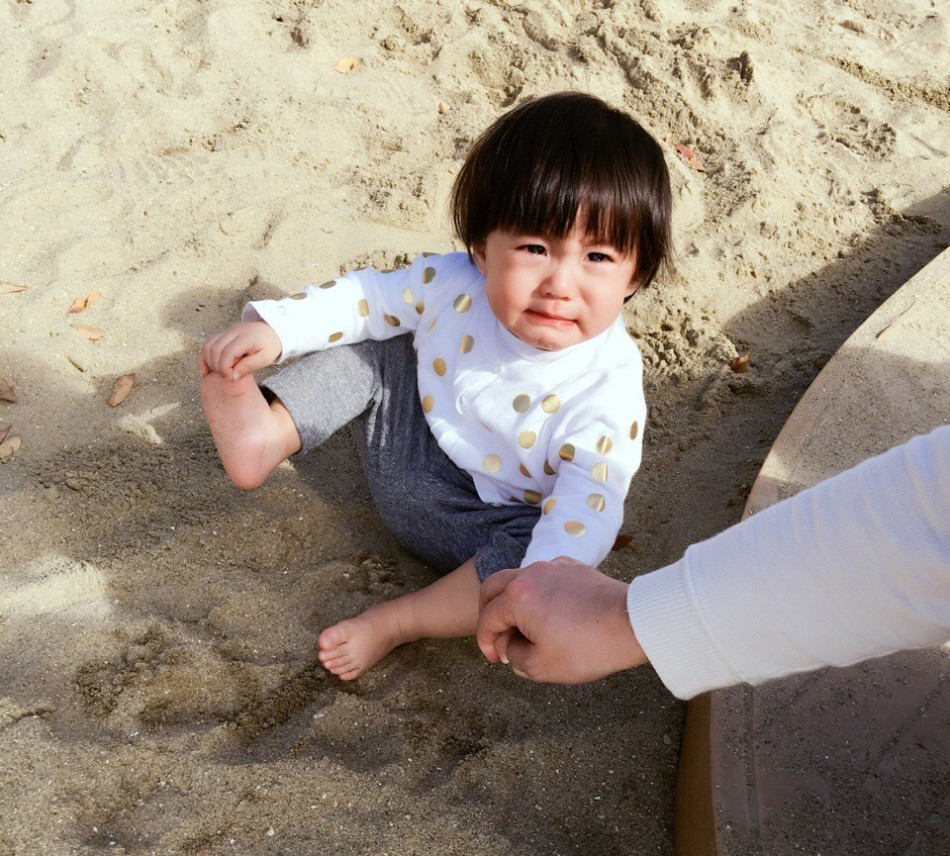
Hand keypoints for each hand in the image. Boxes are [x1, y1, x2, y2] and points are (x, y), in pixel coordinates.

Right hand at [198, 321, 281, 379]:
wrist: (271, 331)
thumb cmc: (270, 346)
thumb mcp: (265, 358)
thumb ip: (249, 366)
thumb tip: (232, 377)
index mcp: (246, 337)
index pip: (228, 352)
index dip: (225, 368)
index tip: (231, 378)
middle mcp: (233, 331)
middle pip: (215, 349)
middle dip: (217, 366)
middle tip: (226, 376)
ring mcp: (226, 331)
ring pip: (208, 346)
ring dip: (208, 362)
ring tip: (217, 374)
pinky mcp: (222, 334)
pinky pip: (208, 344)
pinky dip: (204, 357)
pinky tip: (206, 370)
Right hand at [476, 557, 647, 683]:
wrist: (632, 623)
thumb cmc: (587, 647)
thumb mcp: (541, 667)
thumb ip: (515, 657)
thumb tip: (510, 646)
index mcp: (517, 597)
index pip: (488, 618)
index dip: (486, 642)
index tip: (495, 658)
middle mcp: (530, 574)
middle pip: (493, 587)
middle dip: (488, 611)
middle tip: (494, 633)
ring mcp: (553, 566)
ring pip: (519, 579)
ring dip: (512, 601)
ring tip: (523, 626)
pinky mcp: (573, 567)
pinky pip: (543, 576)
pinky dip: (536, 593)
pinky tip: (548, 612)